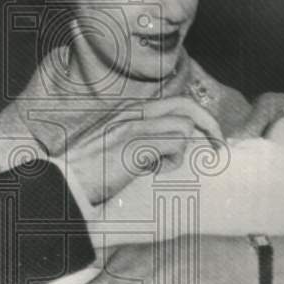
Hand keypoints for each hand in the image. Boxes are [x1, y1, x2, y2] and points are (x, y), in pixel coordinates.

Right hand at [62, 97, 224, 204]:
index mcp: (128, 110)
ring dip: (180, 151)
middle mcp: (133, 112)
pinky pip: (175, 143)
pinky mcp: (135, 143)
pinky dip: (171, 160)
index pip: (174, 102)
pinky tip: (151, 171)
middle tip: (219, 147)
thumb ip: (137, 137)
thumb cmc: (87, 170)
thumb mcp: (112, 143)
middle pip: (187, 105)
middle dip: (210, 124)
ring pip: (183, 125)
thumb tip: (166, 146)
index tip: (208, 137)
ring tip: (158, 167)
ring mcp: (134, 125)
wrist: (64, 181)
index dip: (196, 117)